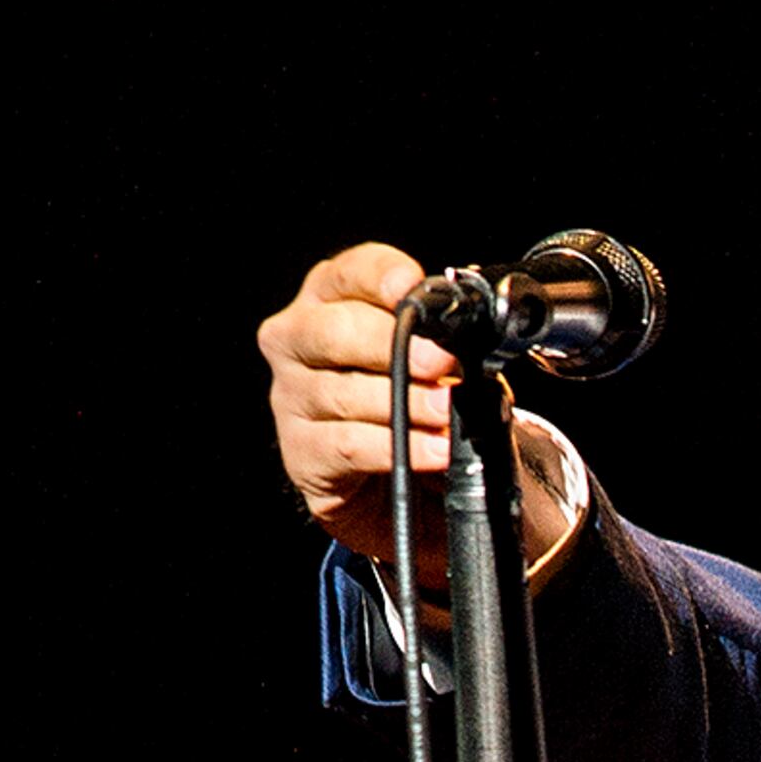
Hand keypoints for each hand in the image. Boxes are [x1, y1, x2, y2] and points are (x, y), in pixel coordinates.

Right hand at [257, 241, 569, 595]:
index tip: (412, 287)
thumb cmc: (409, 411)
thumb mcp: (428, 367)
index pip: (348, 273)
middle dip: (393, 345)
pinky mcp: (300, 453)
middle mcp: (298, 342)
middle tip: (440, 361)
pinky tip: (433, 450)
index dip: (380, 276)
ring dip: (403, 403)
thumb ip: (438, 342)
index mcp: (329, 302)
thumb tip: (469, 335)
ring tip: (446, 412)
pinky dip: (396, 449)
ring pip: (342, 393)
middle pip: (334, 331)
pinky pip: (347, 446)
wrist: (400, 488)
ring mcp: (291, 397)